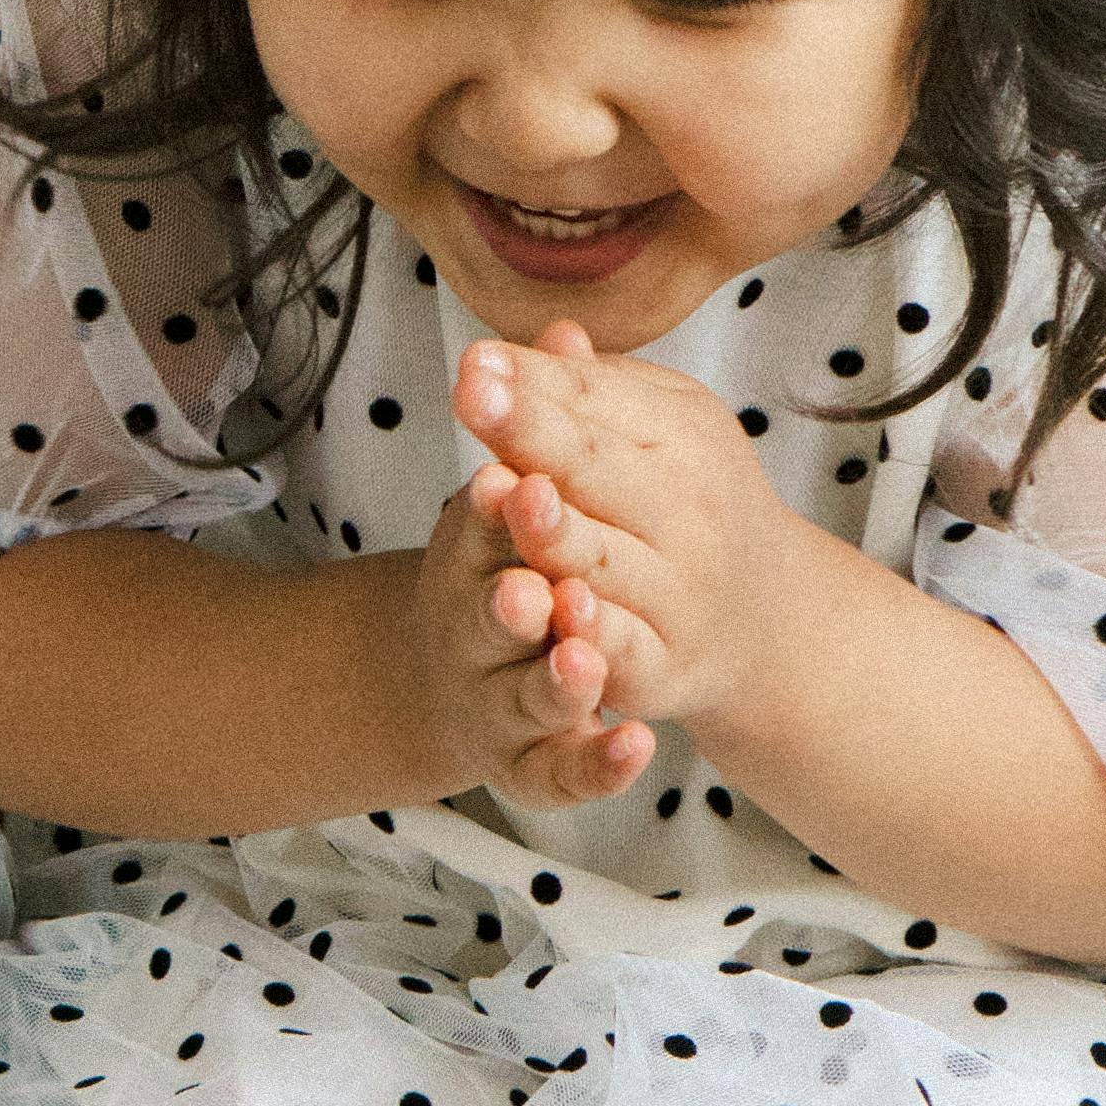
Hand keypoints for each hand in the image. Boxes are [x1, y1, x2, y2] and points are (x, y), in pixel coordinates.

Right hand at [395, 450, 663, 810]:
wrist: (479, 674)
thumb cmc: (507, 562)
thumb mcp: (509, 494)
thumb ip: (535, 429)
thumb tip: (564, 333)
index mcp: (468, 558)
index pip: (475, 530)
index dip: (491, 512)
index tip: (507, 482)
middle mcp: (475, 634)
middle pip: (489, 618)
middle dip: (511, 599)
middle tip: (532, 579)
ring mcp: (500, 705)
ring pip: (527, 699)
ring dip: (555, 679)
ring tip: (585, 661)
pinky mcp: (534, 765)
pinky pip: (563, 772)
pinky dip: (599, 763)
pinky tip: (638, 748)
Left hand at [453, 324, 798, 746]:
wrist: (762, 615)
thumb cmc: (684, 500)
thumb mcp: (654, 431)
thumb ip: (594, 391)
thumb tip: (550, 329)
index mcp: (681, 436)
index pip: (592, 401)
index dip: (530, 380)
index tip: (472, 358)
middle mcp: (687, 511)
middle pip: (595, 469)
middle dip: (534, 434)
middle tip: (474, 396)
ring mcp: (677, 593)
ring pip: (603, 559)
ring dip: (555, 532)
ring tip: (509, 496)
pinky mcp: (662, 666)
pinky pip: (625, 647)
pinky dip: (595, 633)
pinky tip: (562, 608)